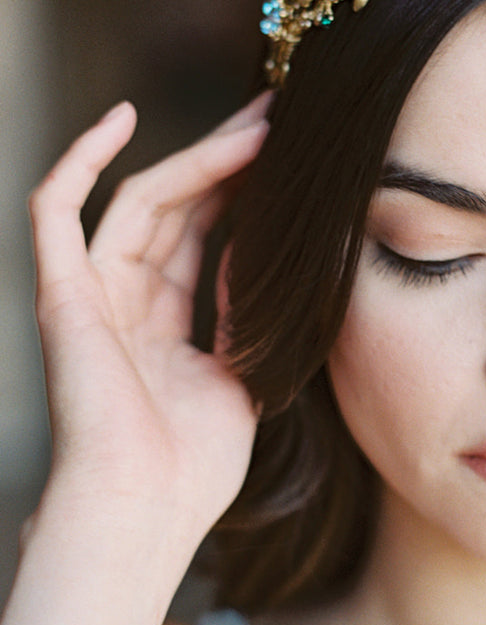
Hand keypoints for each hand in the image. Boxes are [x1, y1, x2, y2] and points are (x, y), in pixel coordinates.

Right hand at [28, 95, 269, 556]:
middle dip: (228, 159)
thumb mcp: (244, 376)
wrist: (146, 510)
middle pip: (175, 207)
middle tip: (280, 113)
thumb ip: (247, 313)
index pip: (202, 236)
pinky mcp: (60, 294)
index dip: (242, 191)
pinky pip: (55, 210)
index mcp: (162, 326)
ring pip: (139, 200)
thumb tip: (266, 252)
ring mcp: (88, 295)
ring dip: (198, 157)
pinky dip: (80, 159)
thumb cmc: (194, 468)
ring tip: (257, 121)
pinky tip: (121, 116)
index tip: (292, 153)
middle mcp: (122, 303)